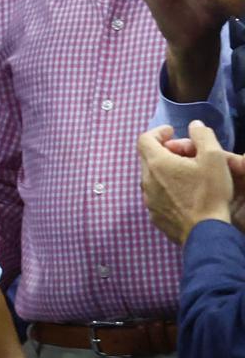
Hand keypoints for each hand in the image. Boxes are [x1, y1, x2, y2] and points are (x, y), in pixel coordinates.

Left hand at [138, 121, 234, 243]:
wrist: (205, 232)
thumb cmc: (210, 193)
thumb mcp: (214, 158)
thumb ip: (203, 136)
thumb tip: (194, 125)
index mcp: (156, 164)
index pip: (144, 139)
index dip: (158, 132)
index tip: (172, 132)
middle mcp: (146, 181)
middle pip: (148, 157)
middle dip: (164, 150)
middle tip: (185, 153)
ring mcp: (148, 200)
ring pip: (151, 177)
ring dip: (165, 170)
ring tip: (187, 173)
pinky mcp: (154, 215)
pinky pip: (156, 195)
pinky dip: (166, 187)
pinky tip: (184, 192)